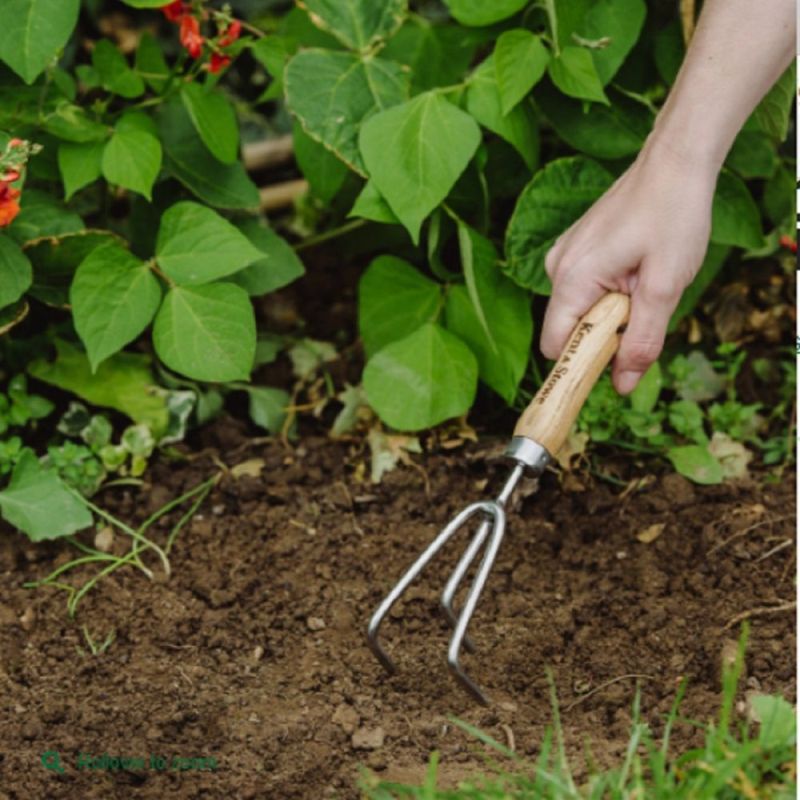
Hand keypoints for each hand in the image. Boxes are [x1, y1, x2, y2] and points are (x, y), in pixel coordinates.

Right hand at [540, 138, 715, 394]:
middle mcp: (557, 268)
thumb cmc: (673, 214)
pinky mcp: (575, 249)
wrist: (675, 160)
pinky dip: (610, 293)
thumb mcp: (666, 286)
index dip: (582, 365)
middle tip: (646, 308)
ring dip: (612, 313)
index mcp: (571, 278)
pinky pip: (585, 289)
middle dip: (605, 334)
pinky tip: (637, 269)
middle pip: (569, 330)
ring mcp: (563, 256)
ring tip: (645, 281)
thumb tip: (622, 385)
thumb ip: (642, 340)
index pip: (556, 345)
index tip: (616, 368)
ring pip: (579, 310)